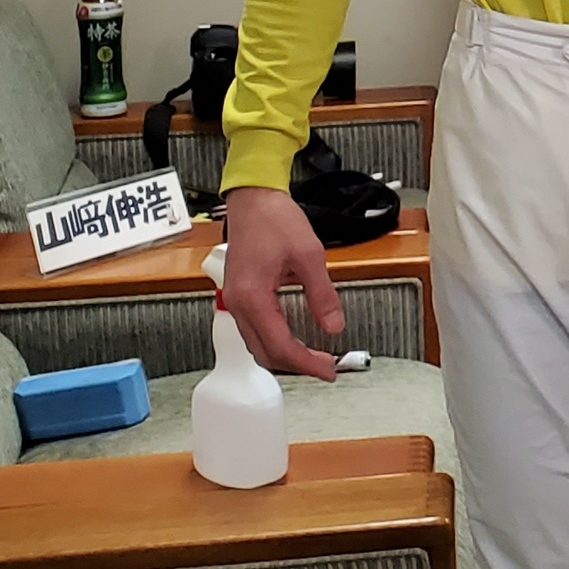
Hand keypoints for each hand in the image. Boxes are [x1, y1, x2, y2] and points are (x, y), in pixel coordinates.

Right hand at [218, 185, 342, 379]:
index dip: (306, 363)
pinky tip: (293, 339)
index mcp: (252, 296)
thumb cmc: (274, 219)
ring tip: (313, 356)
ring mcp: (235, 299)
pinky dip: (274, 340)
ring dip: (284, 355)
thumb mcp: (309, 255)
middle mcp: (238, 303)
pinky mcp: (238, 294)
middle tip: (325, 366)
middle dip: (296, 365)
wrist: (253, 198)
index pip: (280, 345)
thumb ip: (322, 294)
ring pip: (257, 344)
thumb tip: (333, 325)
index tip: (327, 370)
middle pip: (265, 352)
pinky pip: (254, 329)